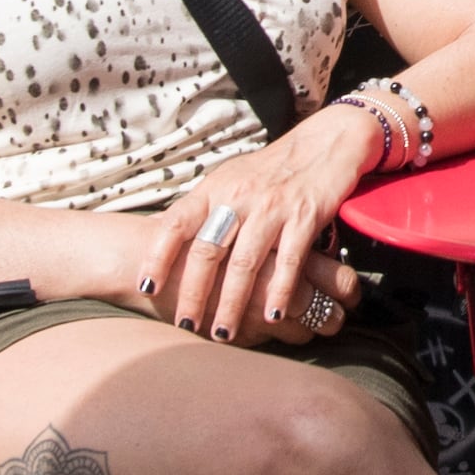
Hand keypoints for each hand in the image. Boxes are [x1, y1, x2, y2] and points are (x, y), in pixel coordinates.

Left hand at [140, 108, 380, 345]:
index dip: (158, 256)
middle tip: (184, 324)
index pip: (176, 223)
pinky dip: (280, 292)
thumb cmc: (272, 167)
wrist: (327, 141)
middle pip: (208, 251)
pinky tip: (273, 316)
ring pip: (245, 263)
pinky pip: (289, 261)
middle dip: (193, 293)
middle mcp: (239, 197)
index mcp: (215, 188)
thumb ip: (204, 207)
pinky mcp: (304, 217)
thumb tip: (168, 236)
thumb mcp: (231, 178)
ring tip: (222, 333)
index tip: (147, 287)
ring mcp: (272, 207)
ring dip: (232, 303)